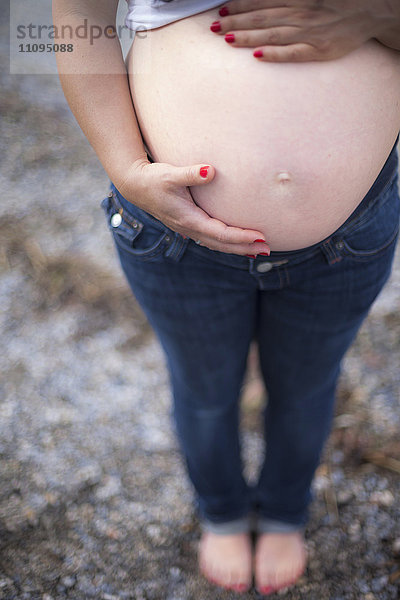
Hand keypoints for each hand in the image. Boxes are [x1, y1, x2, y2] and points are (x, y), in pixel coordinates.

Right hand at [116, 158, 269, 255]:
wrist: (135, 185)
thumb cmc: (153, 178)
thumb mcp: (171, 174)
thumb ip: (191, 173)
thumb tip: (210, 170)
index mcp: (188, 219)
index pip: (220, 233)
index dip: (241, 237)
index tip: (260, 237)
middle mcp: (189, 228)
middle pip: (222, 244)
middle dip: (245, 248)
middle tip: (268, 250)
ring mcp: (188, 229)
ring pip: (217, 244)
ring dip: (238, 248)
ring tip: (258, 251)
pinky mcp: (187, 225)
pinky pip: (211, 239)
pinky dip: (227, 243)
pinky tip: (237, 243)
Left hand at [212, 0, 395, 60]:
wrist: (373, 11)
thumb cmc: (340, 3)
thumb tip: (266, 1)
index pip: (262, 1)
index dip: (240, 5)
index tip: (222, 9)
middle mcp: (300, 13)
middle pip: (261, 18)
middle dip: (235, 21)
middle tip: (214, 27)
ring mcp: (309, 32)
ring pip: (271, 35)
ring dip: (247, 37)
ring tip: (226, 39)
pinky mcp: (318, 50)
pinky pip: (292, 53)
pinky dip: (274, 54)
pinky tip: (257, 56)